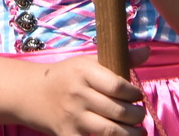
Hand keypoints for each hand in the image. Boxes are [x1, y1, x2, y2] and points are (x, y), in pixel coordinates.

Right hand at [24, 50, 147, 135]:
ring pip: (110, 131)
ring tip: (138, 132)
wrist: (31, 94)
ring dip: (131, 134)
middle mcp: (78, 94)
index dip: (134, 94)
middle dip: (136, 116)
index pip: (118, 86)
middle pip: (118, 111)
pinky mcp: (67, 135)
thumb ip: (119, 58)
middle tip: (139, 116)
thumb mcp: (88, 62)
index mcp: (84, 72)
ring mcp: (72, 116)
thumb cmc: (66, 76)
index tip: (138, 96)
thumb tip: (147, 51)